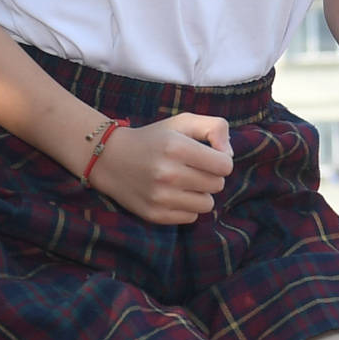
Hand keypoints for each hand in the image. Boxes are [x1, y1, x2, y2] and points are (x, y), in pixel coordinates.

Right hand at [90, 112, 232, 224]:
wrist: (109, 159)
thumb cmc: (154, 139)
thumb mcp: (183, 122)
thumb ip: (215, 127)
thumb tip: (229, 154)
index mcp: (176, 147)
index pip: (224, 165)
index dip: (220, 160)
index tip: (208, 157)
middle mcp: (168, 173)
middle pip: (217, 185)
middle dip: (210, 176)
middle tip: (192, 168)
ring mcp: (160, 197)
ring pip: (207, 204)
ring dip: (200, 193)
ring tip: (183, 182)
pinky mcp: (155, 214)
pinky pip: (190, 217)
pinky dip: (187, 207)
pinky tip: (172, 194)